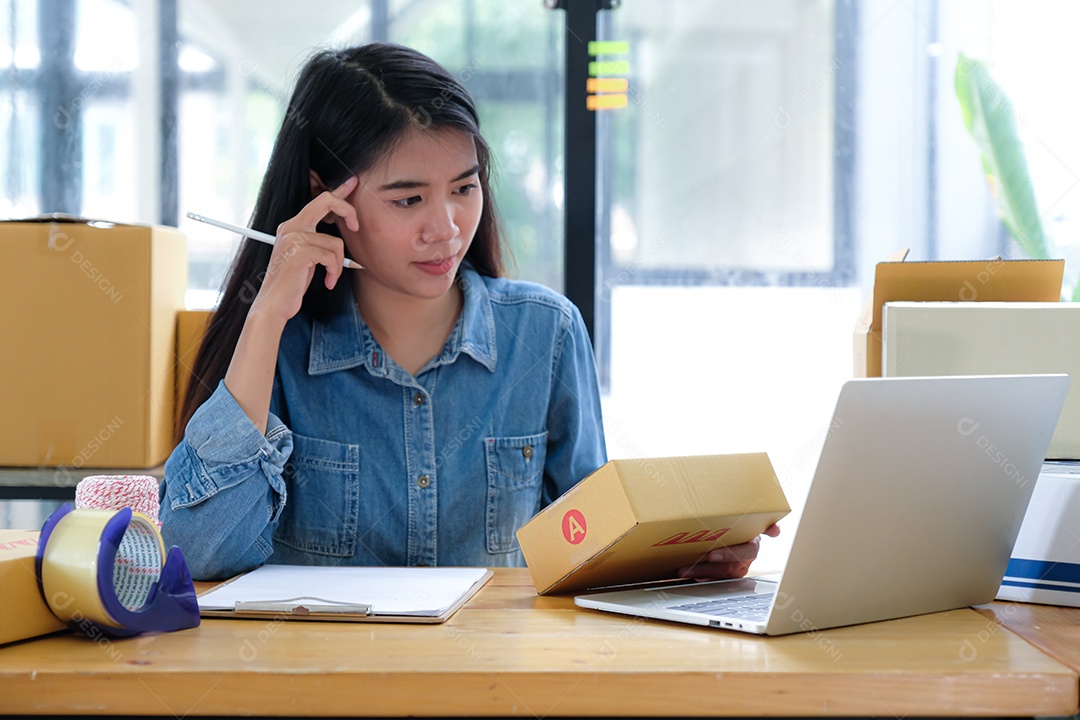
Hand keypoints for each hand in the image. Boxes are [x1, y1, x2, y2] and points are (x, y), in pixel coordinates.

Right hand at [250, 176, 360, 323]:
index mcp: (293, 226)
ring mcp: (294, 237)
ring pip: (336, 242)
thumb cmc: (292, 284)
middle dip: (348, 210)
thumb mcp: (306, 258)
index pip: (318, 201)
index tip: (353, 182)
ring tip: (331, 277)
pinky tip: (328, 283)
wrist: (274, 304)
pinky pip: (332, 257)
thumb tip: (343, 237)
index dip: (338, 191)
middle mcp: (291, 226)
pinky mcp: (300, 252)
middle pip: (326, 200)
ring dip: (338, 265)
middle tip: (357, 226)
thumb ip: (318, 243)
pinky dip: (334, 272)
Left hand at [677, 524, 780, 580]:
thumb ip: (766, 524)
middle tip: (689, 567)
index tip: (711, 554)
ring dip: (701, 574)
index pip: (745, 552)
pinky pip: (715, 579)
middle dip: (707, 568)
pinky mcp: (727, 575)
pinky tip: (690, 576)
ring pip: (720, 575)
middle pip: (727, 567)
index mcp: (752, 545)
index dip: (728, 554)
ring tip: (684, 571)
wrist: (743, 532)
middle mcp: (746, 560)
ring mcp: (737, 569)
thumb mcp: (756, 521)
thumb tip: (777, 531)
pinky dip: (702, 578)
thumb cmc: (746, 525)